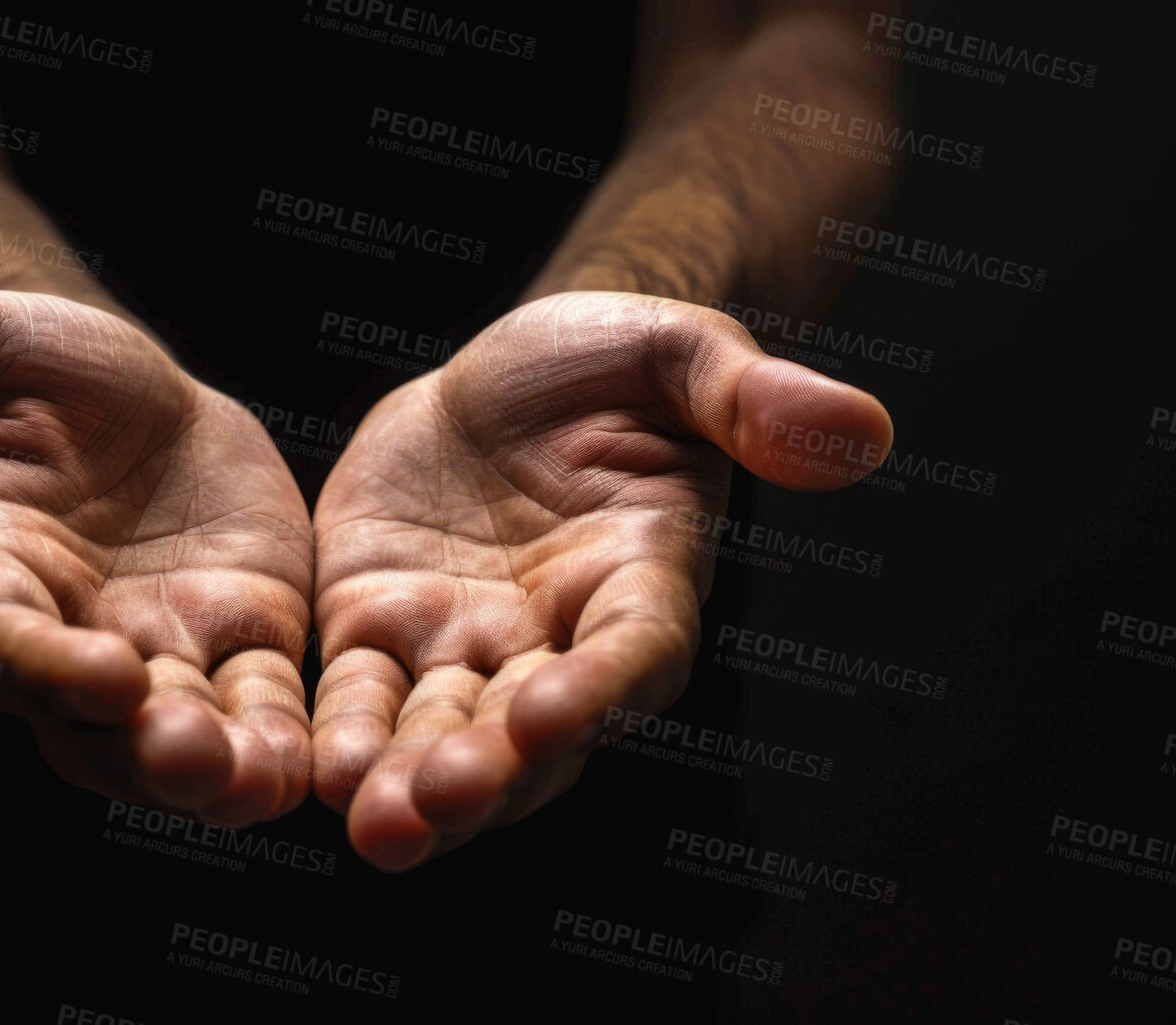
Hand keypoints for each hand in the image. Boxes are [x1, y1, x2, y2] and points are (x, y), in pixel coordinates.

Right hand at [0, 291, 313, 825]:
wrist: (111, 382)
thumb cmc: (12, 358)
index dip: (41, 662)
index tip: (98, 670)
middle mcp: (67, 638)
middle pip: (94, 722)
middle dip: (142, 747)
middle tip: (196, 761)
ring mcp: (158, 644)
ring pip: (185, 728)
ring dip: (224, 763)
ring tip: (268, 781)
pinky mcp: (240, 632)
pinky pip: (264, 692)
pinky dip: (290, 726)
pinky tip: (331, 754)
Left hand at [310, 292, 892, 868]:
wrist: (510, 372)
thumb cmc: (616, 364)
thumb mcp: (683, 354)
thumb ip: (755, 398)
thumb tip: (862, 429)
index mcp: (642, 586)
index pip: (632, 656)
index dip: (602, 689)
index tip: (558, 711)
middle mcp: (556, 643)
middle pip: (531, 732)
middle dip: (490, 771)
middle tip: (437, 805)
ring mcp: (465, 645)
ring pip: (441, 733)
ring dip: (409, 782)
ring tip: (374, 820)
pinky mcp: (380, 627)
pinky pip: (360, 692)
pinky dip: (342, 731)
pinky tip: (312, 768)